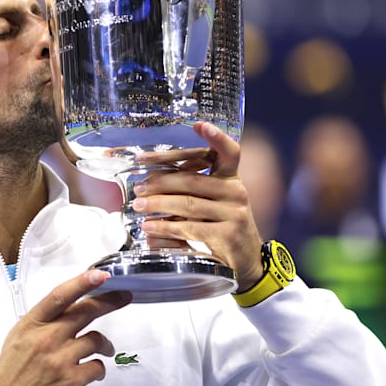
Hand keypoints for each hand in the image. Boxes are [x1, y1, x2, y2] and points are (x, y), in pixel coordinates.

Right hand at [0, 271, 131, 385]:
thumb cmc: (13, 368)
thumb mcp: (21, 334)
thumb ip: (45, 319)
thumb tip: (71, 305)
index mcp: (33, 323)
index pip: (60, 296)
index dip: (82, 282)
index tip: (100, 274)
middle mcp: (47, 338)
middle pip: (86, 312)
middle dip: (110, 301)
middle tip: (123, 296)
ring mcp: (60, 359)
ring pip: (97, 340)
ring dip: (105, 345)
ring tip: (105, 348)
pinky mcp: (70, 380)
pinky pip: (97, 366)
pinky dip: (98, 368)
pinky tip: (92, 370)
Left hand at [133, 122, 264, 286]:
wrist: (247, 262)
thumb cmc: (223, 227)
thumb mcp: (214, 203)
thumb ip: (190, 190)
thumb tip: (149, 183)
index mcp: (232, 179)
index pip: (229, 152)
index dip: (216, 137)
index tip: (198, 124)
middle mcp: (236, 192)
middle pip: (192, 180)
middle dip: (160, 182)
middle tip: (138, 187)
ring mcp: (233, 214)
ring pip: (187, 205)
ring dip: (157, 205)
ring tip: (138, 206)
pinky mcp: (226, 236)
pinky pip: (188, 228)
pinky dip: (165, 227)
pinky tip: (150, 228)